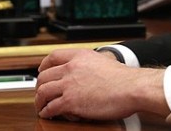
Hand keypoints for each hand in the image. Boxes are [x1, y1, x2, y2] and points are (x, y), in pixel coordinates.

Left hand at [35, 48, 169, 121]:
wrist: (131, 88)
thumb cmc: (123, 79)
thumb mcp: (103, 61)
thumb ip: (90, 64)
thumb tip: (87, 71)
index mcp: (80, 56)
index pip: (53, 56)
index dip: (44, 65)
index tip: (42, 71)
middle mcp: (72, 68)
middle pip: (44, 75)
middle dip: (40, 85)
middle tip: (41, 92)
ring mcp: (69, 84)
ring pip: (43, 91)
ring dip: (40, 100)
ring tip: (42, 106)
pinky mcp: (70, 101)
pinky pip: (51, 107)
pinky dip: (47, 112)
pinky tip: (48, 114)